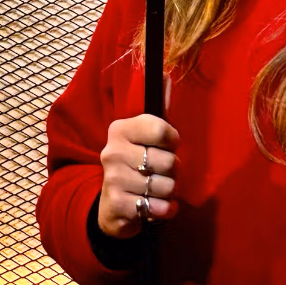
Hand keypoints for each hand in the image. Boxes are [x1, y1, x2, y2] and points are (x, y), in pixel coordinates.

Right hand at [98, 77, 179, 237]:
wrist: (114, 206)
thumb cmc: (137, 164)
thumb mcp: (147, 136)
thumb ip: (160, 107)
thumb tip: (165, 74)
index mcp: (120, 129)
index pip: (162, 129)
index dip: (173, 142)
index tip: (167, 147)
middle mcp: (112, 151)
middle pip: (169, 161)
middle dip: (173, 172)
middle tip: (161, 173)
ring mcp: (112, 179)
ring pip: (165, 186)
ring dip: (169, 192)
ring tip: (157, 190)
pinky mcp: (116, 205)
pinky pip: (156, 207)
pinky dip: (164, 210)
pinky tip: (157, 207)